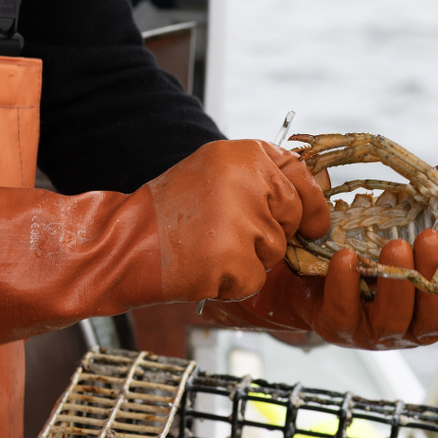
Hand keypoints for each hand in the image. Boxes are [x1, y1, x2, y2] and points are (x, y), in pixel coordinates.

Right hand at [146, 139, 331, 303]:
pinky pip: (256, 280)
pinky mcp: (234, 259)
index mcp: (243, 154)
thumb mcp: (214, 174)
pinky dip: (233, 283)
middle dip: (270, 233)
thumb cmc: (167, 213)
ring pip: (275, 252)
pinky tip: (203, 267)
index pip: (298, 172)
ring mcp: (243, 221)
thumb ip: (259, 179)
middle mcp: (248, 181)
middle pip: (292, 217)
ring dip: (248, 259)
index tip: (315, 221)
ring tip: (206, 247)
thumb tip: (316, 199)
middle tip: (224, 232)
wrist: (121, 243)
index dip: (312, 199)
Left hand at [197, 161, 437, 348]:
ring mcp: (379, 331)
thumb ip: (431, 200)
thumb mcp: (403, 221)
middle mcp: (416, 324)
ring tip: (395, 245)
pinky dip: (346, 285)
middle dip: (436, 275)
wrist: (313, 273)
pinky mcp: (342, 328)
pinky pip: (346, 313)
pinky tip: (347, 256)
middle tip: (430, 237)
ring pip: (395, 320)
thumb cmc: (372, 246)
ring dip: (397, 284)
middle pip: (436, 316)